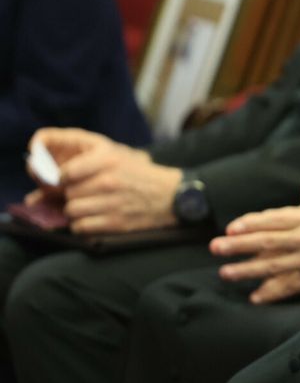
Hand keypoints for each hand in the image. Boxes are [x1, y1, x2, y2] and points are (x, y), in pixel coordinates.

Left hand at [27, 128, 181, 233]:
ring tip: (91, 206)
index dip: (62, 179)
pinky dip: (83, 225)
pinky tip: (96, 218)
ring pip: (71, 211)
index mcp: (107, 158)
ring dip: (76, 211)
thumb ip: (81, 163)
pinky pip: (80, 227)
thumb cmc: (138, 174)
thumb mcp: (116, 155)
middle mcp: (108, 180)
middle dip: (72, 195)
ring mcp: (111, 202)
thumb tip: (43, 186)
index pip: (64, 173)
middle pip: (67, 193)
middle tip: (84, 194)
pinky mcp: (115, 222)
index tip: (69, 181)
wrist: (172, 195)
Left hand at [210, 170, 299, 303]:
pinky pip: (291, 287)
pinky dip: (272, 293)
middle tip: (215, 247)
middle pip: (266, 242)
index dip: (252, 223)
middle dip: (238, 245)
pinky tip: (255, 297)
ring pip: (272, 265)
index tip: (232, 226)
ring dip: (246, 269)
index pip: (275, 219)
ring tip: (225, 273)